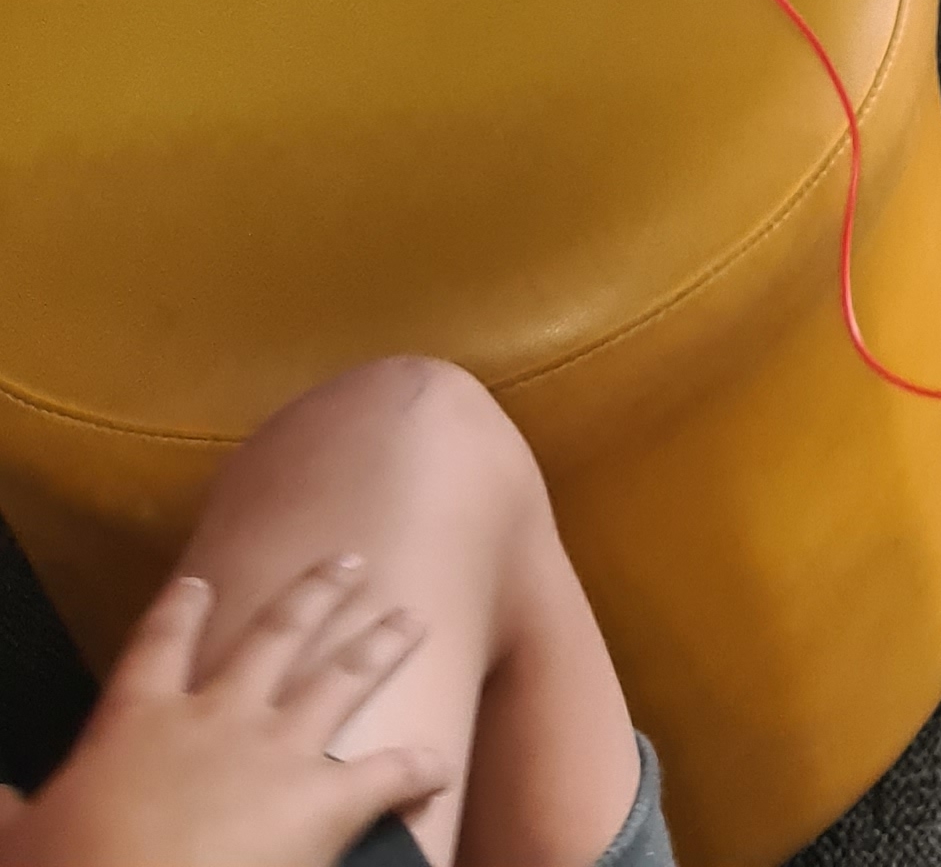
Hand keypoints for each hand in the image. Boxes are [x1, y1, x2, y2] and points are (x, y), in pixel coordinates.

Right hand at [0, 561, 450, 866]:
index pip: (159, 647)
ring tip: (414, 616)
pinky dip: (418, 769)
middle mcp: (217, 716)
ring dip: (381, 644)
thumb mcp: (20, 842)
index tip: (201, 581)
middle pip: (274, 634)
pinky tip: (441, 765)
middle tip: (351, 559)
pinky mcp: (326, 800)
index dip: (181, 611)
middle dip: (316, 593)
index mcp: (137, 721)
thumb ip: (8, 810)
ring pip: (343, 677)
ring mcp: (279, 750)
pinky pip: (386, 775)